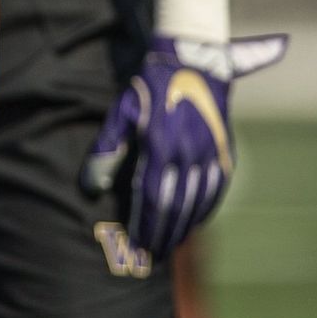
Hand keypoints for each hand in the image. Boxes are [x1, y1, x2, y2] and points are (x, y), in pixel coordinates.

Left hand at [82, 33, 288, 257]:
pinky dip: (206, 210)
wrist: (193, 63)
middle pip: (176, 206)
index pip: (152, 198)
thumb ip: (106, 151)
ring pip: (199, 202)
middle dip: (163, 234)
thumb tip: (91, 188)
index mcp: (161, 146)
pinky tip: (194, 222)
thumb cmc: (148, 88)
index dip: (145, 225)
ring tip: (170, 245)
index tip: (137, 245)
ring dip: (184, 228)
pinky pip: (217, 189)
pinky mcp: (225, 151)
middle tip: (151, 255)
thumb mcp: (122, 113)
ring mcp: (211, 153)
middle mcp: (189, 154)